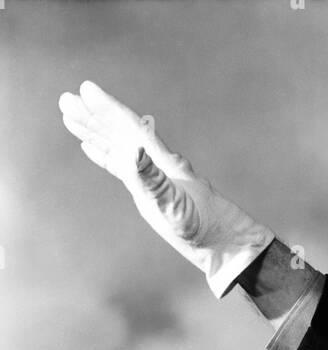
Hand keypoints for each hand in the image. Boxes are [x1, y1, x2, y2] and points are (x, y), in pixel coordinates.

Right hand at [58, 80, 274, 296]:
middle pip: (120, 132)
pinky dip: (105, 154)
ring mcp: (153, 176)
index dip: (107, 108)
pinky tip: (90, 146)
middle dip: (93, 116)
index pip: (130, 127)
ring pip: (118, 145)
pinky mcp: (152, 191)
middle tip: (66, 99)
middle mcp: (156, 163)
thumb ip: (154, 180)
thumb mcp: (176, 207)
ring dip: (94, 130)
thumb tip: (133, 150)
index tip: (86, 89)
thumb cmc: (204, 228)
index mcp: (161, 161)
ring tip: (69, 115)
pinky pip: (122, 166)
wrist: (224, 244)